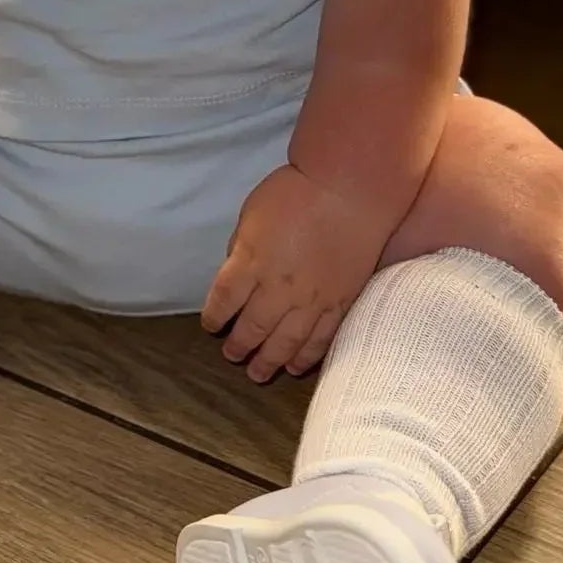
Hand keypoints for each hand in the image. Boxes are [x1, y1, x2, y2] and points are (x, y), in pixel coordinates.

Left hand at [201, 163, 386, 383]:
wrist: (351, 189)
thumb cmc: (297, 191)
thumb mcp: (252, 213)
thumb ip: (242, 248)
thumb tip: (237, 271)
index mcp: (250, 262)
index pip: (223, 300)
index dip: (215, 317)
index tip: (212, 325)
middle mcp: (278, 287)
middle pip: (252, 327)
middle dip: (239, 346)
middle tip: (233, 356)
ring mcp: (312, 298)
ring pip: (285, 342)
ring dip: (268, 361)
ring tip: (258, 374)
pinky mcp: (340, 302)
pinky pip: (320, 338)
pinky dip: (305, 356)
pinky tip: (295, 366)